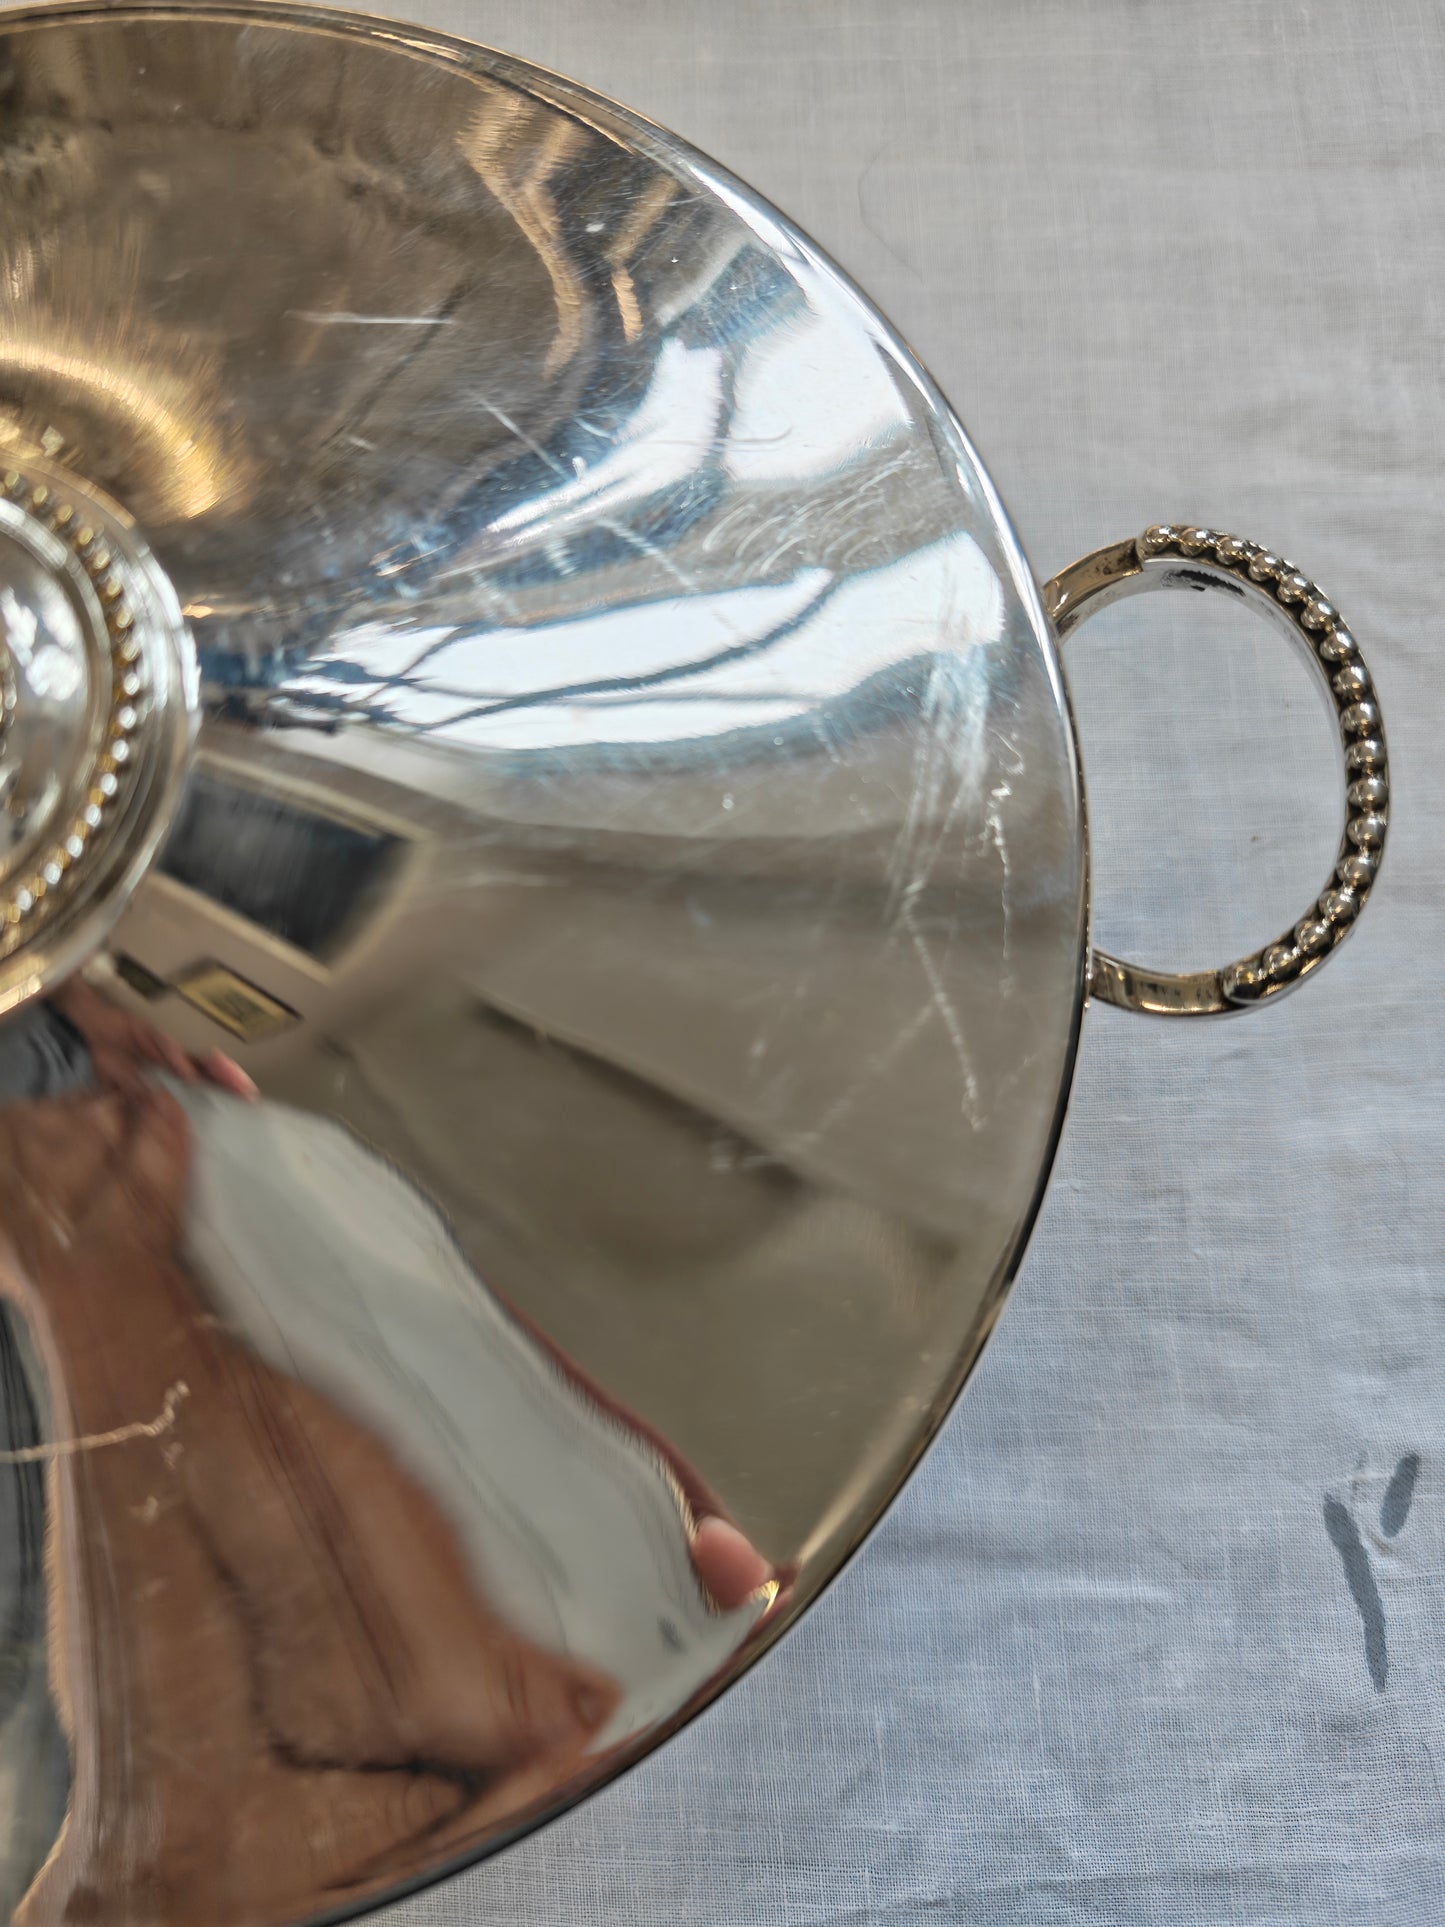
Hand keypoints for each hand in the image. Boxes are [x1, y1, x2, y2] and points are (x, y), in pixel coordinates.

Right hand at [51, 977, 257, 1099]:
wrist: (86, 1021)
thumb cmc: (108, 1050)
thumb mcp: (125, 1082)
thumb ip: (144, 1098)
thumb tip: (165, 1116)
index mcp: (169, 1063)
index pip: (202, 1076)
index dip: (224, 1085)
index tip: (247, 1098)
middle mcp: (171, 1050)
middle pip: (205, 1064)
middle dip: (228, 1077)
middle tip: (249, 1091)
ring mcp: (160, 1038)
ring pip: (190, 1054)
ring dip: (210, 1069)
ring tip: (231, 1082)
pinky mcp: (143, 1029)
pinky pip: (162, 1044)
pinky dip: (174, 1057)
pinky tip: (187, 1072)